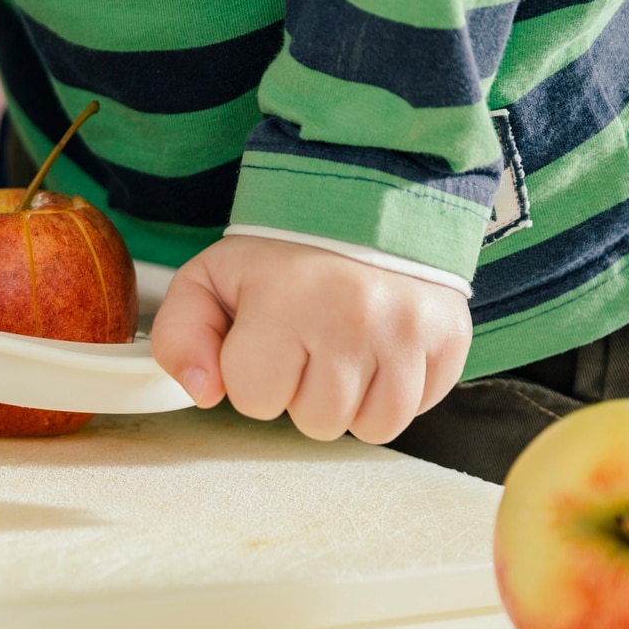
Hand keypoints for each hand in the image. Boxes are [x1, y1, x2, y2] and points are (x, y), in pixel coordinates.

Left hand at [149, 235, 471, 443]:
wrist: (366, 201)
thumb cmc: (281, 253)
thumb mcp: (208, 280)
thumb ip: (180, 337)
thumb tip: (203, 393)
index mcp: (284, 302)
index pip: (255, 400)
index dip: (252, 378)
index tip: (262, 340)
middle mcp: (351, 320)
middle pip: (315, 421)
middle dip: (301, 391)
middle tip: (306, 342)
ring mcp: (407, 331)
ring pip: (369, 427)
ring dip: (349, 401)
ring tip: (340, 351)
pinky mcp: (448, 339)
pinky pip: (414, 409)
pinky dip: (393, 393)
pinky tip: (377, 353)